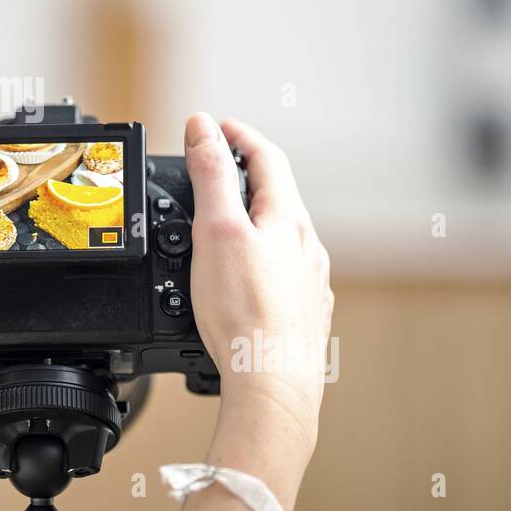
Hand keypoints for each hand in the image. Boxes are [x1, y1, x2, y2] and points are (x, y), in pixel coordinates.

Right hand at [176, 112, 333, 510]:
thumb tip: (203, 125)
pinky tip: (242, 278)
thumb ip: (210, 173)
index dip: (238, 134)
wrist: (271, 385)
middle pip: (277, 194)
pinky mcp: (301, 315)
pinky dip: (258, 258)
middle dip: (245, 175)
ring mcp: (307, 282)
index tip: (215, 125)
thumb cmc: (244, 313)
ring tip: (222, 220)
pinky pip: (280, 272)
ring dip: (253, 218)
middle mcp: (305, 247)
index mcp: (287, 219)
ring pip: (280, 236)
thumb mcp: (217, 230)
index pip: (266, 157)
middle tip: (214, 166)